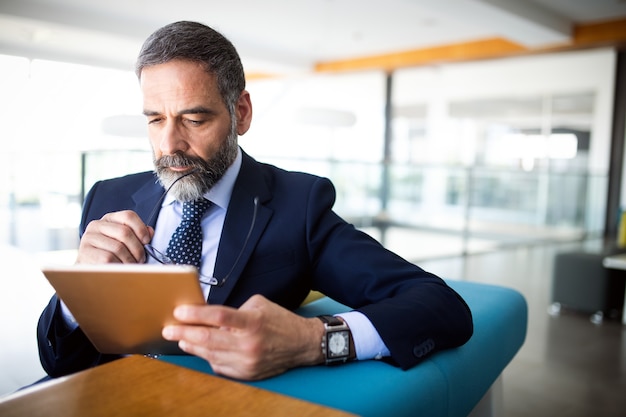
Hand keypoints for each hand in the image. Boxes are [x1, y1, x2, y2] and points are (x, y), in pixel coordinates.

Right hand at [76, 210, 153, 263]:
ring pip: (118, 247)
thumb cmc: (110, 255)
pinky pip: (109, 258)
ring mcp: (89, 238)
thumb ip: (138, 235)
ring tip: (131, 266)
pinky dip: (118, 265)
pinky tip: (120, 269)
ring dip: (129, 260)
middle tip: (141, 259)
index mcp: (109, 219)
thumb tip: (150, 231)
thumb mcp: (124, 242)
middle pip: (125, 232)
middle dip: (137, 249)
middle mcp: (96, 225)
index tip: (147, 241)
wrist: (89, 271)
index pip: (128, 216)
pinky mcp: (85, 252)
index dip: (141, 229)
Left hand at [162, 294, 325, 379]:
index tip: (179, 311)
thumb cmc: (278, 321)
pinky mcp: (246, 374)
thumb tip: (207, 314)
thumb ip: (233, 310)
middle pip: (208, 338)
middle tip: (169, 328)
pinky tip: (200, 350)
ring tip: (180, 339)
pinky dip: (207, 357)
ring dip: (192, 346)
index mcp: (252, 322)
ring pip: (210, 354)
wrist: (302, 344)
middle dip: (184, 333)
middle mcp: (249, 343)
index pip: (218, 316)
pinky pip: (219, 367)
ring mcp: (247, 361)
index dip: (195, 314)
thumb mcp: (258, 305)